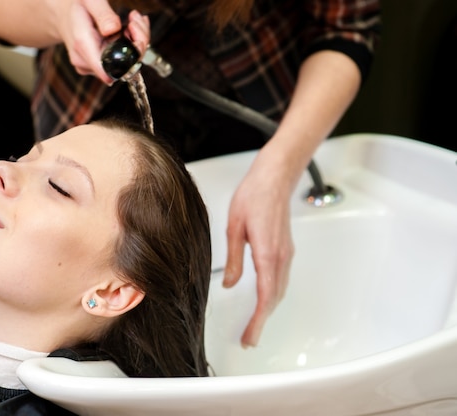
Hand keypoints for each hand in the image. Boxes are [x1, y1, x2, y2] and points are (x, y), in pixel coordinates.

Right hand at [58, 1, 149, 83]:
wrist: (64, 15)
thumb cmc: (77, 6)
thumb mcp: (89, 0)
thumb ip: (102, 14)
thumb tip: (113, 29)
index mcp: (83, 45)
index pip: (108, 70)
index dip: (129, 57)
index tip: (133, 32)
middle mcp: (85, 62)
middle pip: (122, 67)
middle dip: (136, 44)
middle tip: (134, 21)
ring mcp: (91, 67)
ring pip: (124, 65)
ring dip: (134, 43)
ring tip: (131, 21)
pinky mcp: (98, 67)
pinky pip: (120, 62)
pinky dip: (129, 46)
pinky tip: (127, 29)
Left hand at [223, 152, 293, 347]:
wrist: (275, 177)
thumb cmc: (254, 196)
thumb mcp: (234, 227)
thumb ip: (234, 259)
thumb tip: (230, 285)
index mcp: (267, 252)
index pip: (265, 296)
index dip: (258, 320)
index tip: (250, 336)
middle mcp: (281, 256)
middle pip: (275, 298)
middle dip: (262, 321)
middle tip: (249, 337)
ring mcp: (286, 253)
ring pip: (280, 290)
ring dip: (268, 310)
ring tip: (255, 325)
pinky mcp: (285, 249)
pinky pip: (281, 279)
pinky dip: (273, 295)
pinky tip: (264, 300)